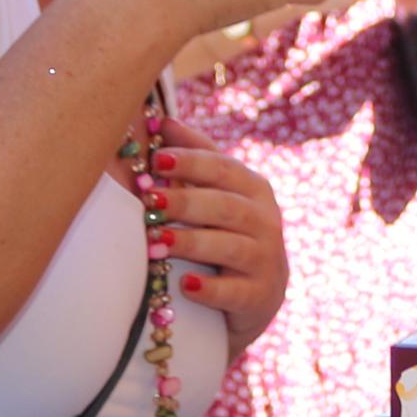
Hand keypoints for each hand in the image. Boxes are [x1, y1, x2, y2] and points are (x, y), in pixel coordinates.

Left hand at [149, 115, 287, 360]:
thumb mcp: (216, 194)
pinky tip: (185, 285)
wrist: (255, 295)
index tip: (155, 159)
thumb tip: (160, 119)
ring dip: (190, 242)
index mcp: (253, 188)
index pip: (222, 168)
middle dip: (185, 201)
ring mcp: (266, 260)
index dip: (190, 161)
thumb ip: (194, 158)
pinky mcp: (261, 297)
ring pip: (229, 246)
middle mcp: (266, 220)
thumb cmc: (225, 233)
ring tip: (154, 242)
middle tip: (149, 201)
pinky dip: (210, 289)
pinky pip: (235, 292)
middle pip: (225, 206)